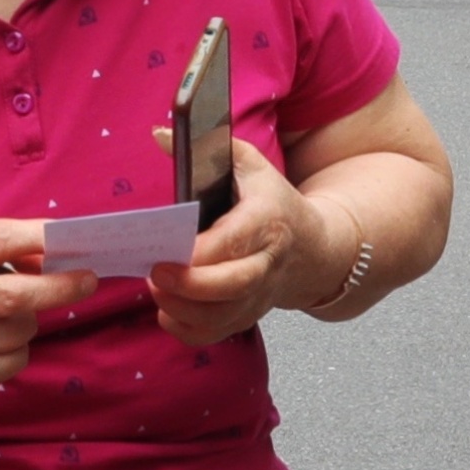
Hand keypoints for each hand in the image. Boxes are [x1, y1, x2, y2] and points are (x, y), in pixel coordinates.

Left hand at [150, 137, 336, 347]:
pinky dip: (186, 330)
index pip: (232, 242)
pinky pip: (214, 334)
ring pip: (220, 317)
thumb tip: (159, 134)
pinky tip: (169, 309)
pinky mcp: (248, 316)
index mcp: (265, 221)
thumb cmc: (273, 202)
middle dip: (188, 286)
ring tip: (157, 287)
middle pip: (231, 286)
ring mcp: (259, 296)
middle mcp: (266, 264)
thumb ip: (208, 147)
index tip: (164, 251)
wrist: (314, 250)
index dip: (196, 254)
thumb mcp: (251, 166)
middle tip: (154, 274)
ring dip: (181, 310)